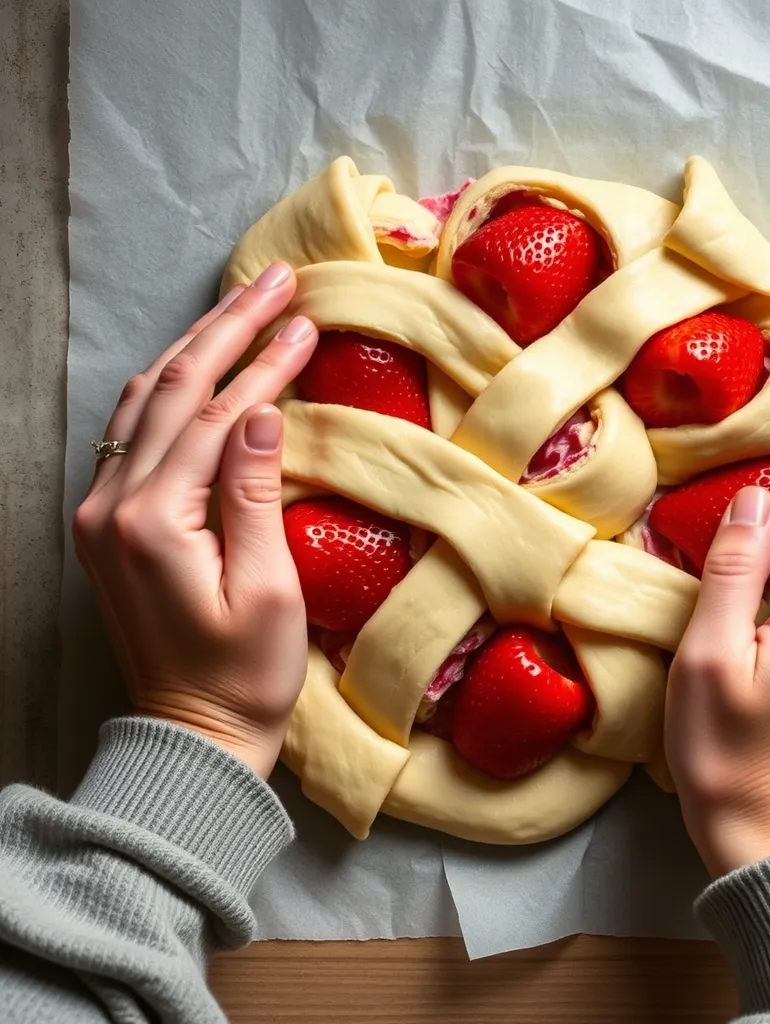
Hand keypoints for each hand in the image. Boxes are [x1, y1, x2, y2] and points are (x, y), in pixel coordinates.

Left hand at [73, 263, 318, 777]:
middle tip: (276, 281)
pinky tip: (198, 363)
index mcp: (152, 523)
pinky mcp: (108, 523)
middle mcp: (111, 507)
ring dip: (196, 348)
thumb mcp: (269, 591)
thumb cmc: (244, 676)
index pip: (215, 416)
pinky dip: (171, 387)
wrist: (192, 736)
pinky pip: (134, 431)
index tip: (307, 321)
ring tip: (243, 305)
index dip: (265, 363)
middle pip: (173, 391)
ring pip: (146, 402)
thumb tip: (265, 410)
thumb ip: (255, 495)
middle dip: (228, 329)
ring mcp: (100, 512)